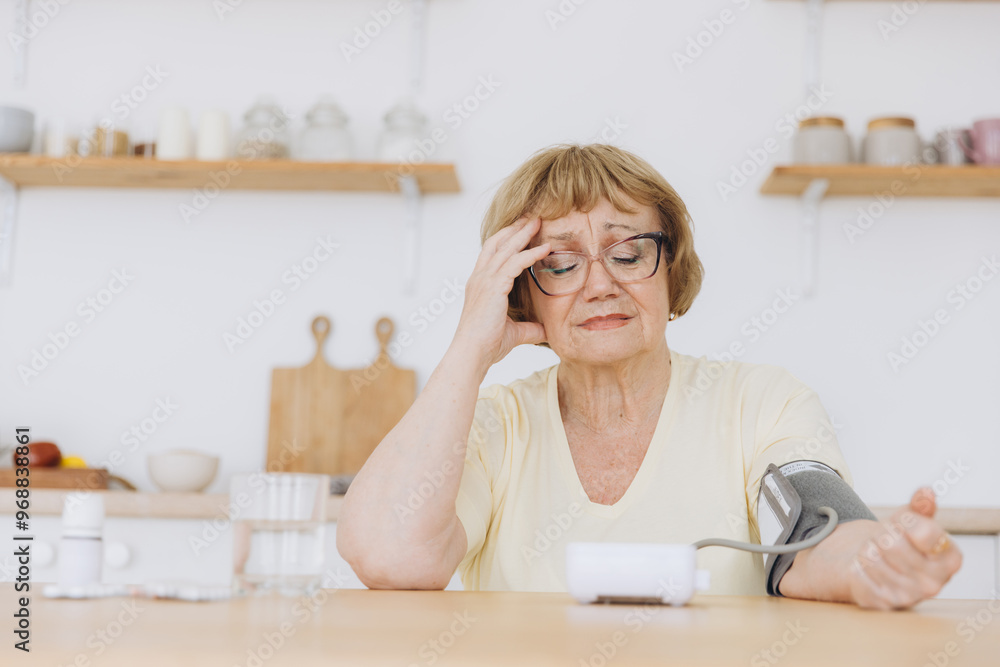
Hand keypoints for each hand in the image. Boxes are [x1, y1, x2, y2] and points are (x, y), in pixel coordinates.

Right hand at [453, 216, 550, 367]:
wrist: (472, 354)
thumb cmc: (487, 346)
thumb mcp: (515, 332)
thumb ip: (529, 328)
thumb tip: (545, 329)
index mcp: (480, 285)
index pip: (492, 252)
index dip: (507, 239)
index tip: (523, 229)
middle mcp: (479, 278)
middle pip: (497, 242)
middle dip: (515, 228)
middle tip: (532, 217)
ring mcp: (484, 280)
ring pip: (506, 248)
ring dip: (523, 233)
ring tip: (538, 221)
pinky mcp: (493, 287)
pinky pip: (515, 263)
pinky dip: (531, 253)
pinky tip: (546, 248)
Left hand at [845, 487, 962, 609]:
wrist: (873, 564)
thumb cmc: (898, 541)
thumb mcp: (910, 520)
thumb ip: (920, 507)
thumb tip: (926, 493)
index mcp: (950, 559)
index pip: (923, 531)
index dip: (904, 520)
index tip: (903, 523)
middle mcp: (935, 583)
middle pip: (891, 543)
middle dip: (881, 534)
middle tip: (884, 539)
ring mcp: (910, 597)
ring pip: (871, 556)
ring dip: (867, 548)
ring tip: (876, 554)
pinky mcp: (883, 603)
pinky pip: (858, 573)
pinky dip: (856, 564)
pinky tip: (866, 569)